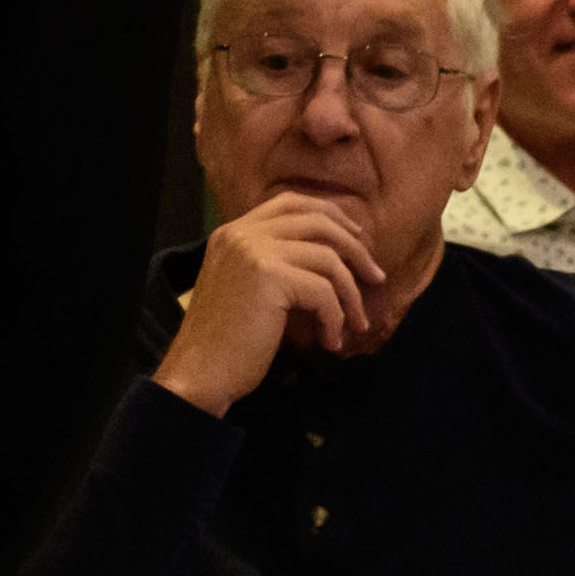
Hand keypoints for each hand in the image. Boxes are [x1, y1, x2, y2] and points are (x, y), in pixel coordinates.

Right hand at [152, 189, 395, 415]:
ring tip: (356, 324)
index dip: (331, 216)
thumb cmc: (226, 342)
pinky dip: (335, 318)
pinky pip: (323, 291)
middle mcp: (242, 233)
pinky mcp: (268, 277)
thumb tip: (331, 258)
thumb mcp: (246, 288)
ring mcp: (254, 251)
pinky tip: (329, 342)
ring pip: (328, 258)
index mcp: (233, 231)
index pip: (292, 203)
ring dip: (350, 294)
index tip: (357, 240)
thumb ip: (273, 263)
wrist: (199, 373)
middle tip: (375, 278)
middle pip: (318, 220)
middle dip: (355, 249)